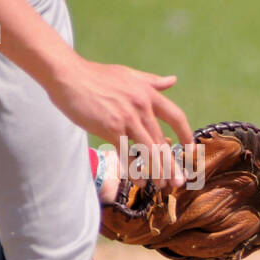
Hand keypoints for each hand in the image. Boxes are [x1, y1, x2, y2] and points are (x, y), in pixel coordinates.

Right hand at [47, 56, 192, 189]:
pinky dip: (133, 170)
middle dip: (171, 165)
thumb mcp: (129, 74)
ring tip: (161, 185)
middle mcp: (142, 107)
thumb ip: (152, 81)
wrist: (68, 75)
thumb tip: (173, 80)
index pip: (176, 117)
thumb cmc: (96, 75)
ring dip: (156, 171)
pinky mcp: (110, 128)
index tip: (191, 150)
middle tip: (178, 182)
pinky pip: (126, 154)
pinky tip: (138, 182)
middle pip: (162, 141)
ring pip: (148, 150)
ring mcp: (127, 118)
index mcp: (149, 94)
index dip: (186, 134)